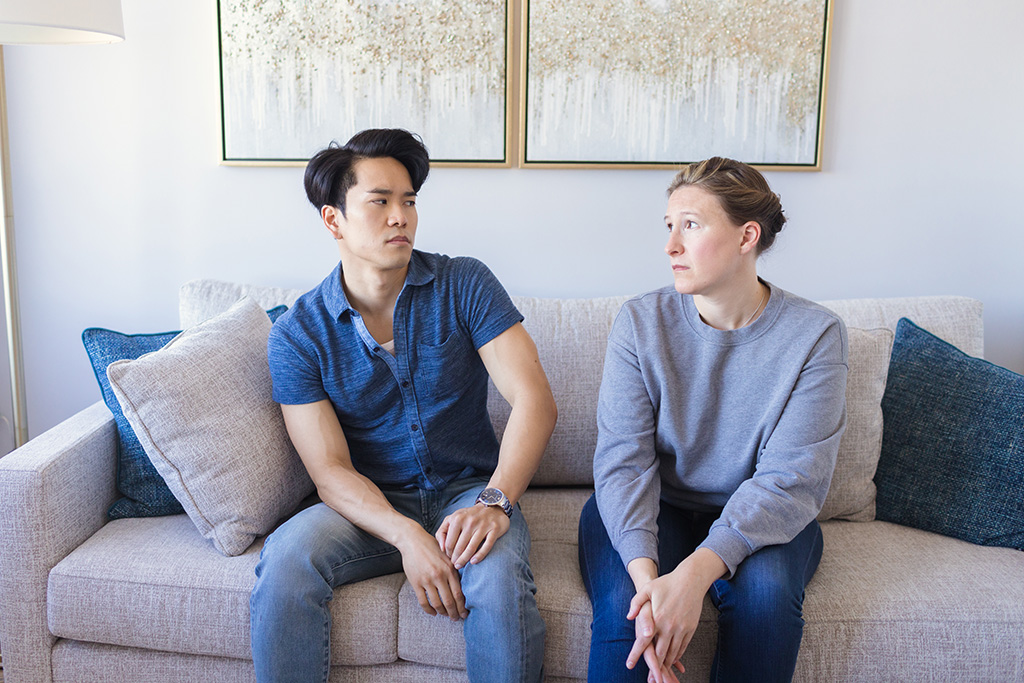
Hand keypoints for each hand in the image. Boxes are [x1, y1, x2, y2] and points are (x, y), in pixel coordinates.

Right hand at [396, 525, 467, 620]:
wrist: (413, 541)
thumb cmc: (432, 547)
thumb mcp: (447, 556)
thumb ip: (454, 569)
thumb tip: (464, 585)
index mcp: (450, 569)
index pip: (459, 594)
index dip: (462, 606)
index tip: (465, 613)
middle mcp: (439, 576)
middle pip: (450, 601)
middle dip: (454, 613)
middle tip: (457, 618)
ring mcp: (427, 580)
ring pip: (437, 604)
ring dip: (442, 613)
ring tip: (446, 615)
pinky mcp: (416, 583)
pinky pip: (423, 602)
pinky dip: (429, 610)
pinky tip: (433, 612)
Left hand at [435, 503, 510, 568]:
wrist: (492, 507)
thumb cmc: (468, 516)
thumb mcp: (452, 519)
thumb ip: (442, 532)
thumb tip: (442, 548)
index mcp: (458, 518)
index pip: (449, 542)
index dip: (448, 553)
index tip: (449, 557)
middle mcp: (470, 521)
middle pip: (459, 547)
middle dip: (456, 559)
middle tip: (455, 565)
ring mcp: (483, 525)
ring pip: (471, 548)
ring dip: (464, 560)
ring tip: (460, 565)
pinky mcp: (494, 529)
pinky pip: (486, 546)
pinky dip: (479, 556)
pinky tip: (473, 562)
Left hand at [627, 551, 722, 675]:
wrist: (691, 579)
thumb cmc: (667, 583)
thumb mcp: (648, 589)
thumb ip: (636, 603)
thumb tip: (629, 617)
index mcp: (657, 618)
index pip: (644, 641)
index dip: (636, 654)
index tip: (629, 664)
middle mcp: (669, 626)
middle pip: (660, 653)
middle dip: (654, 667)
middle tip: (649, 678)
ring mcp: (682, 629)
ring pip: (672, 653)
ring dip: (666, 664)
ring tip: (660, 672)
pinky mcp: (690, 629)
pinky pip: (683, 647)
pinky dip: (677, 656)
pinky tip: (672, 660)